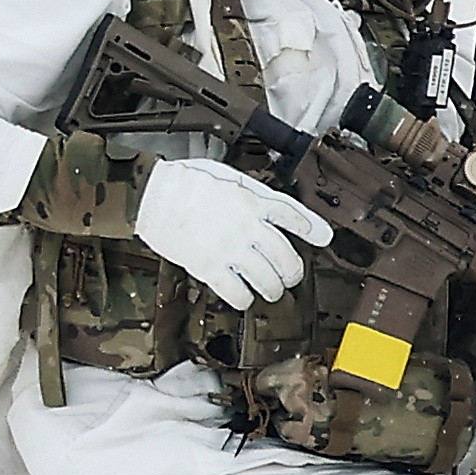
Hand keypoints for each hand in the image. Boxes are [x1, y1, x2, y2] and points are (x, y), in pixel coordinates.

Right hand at [129, 159, 334, 310]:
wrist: (153, 194)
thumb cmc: (185, 181)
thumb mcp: (228, 175)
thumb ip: (252, 193)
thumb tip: (267, 205)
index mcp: (252, 200)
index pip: (293, 216)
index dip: (312, 228)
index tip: (323, 238)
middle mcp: (247, 226)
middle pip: (286, 257)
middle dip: (293, 272)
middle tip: (291, 276)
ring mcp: (230, 249)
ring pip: (267, 280)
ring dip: (273, 289)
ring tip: (271, 291)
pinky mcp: (209, 267)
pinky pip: (237, 293)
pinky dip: (245, 299)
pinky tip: (244, 296)